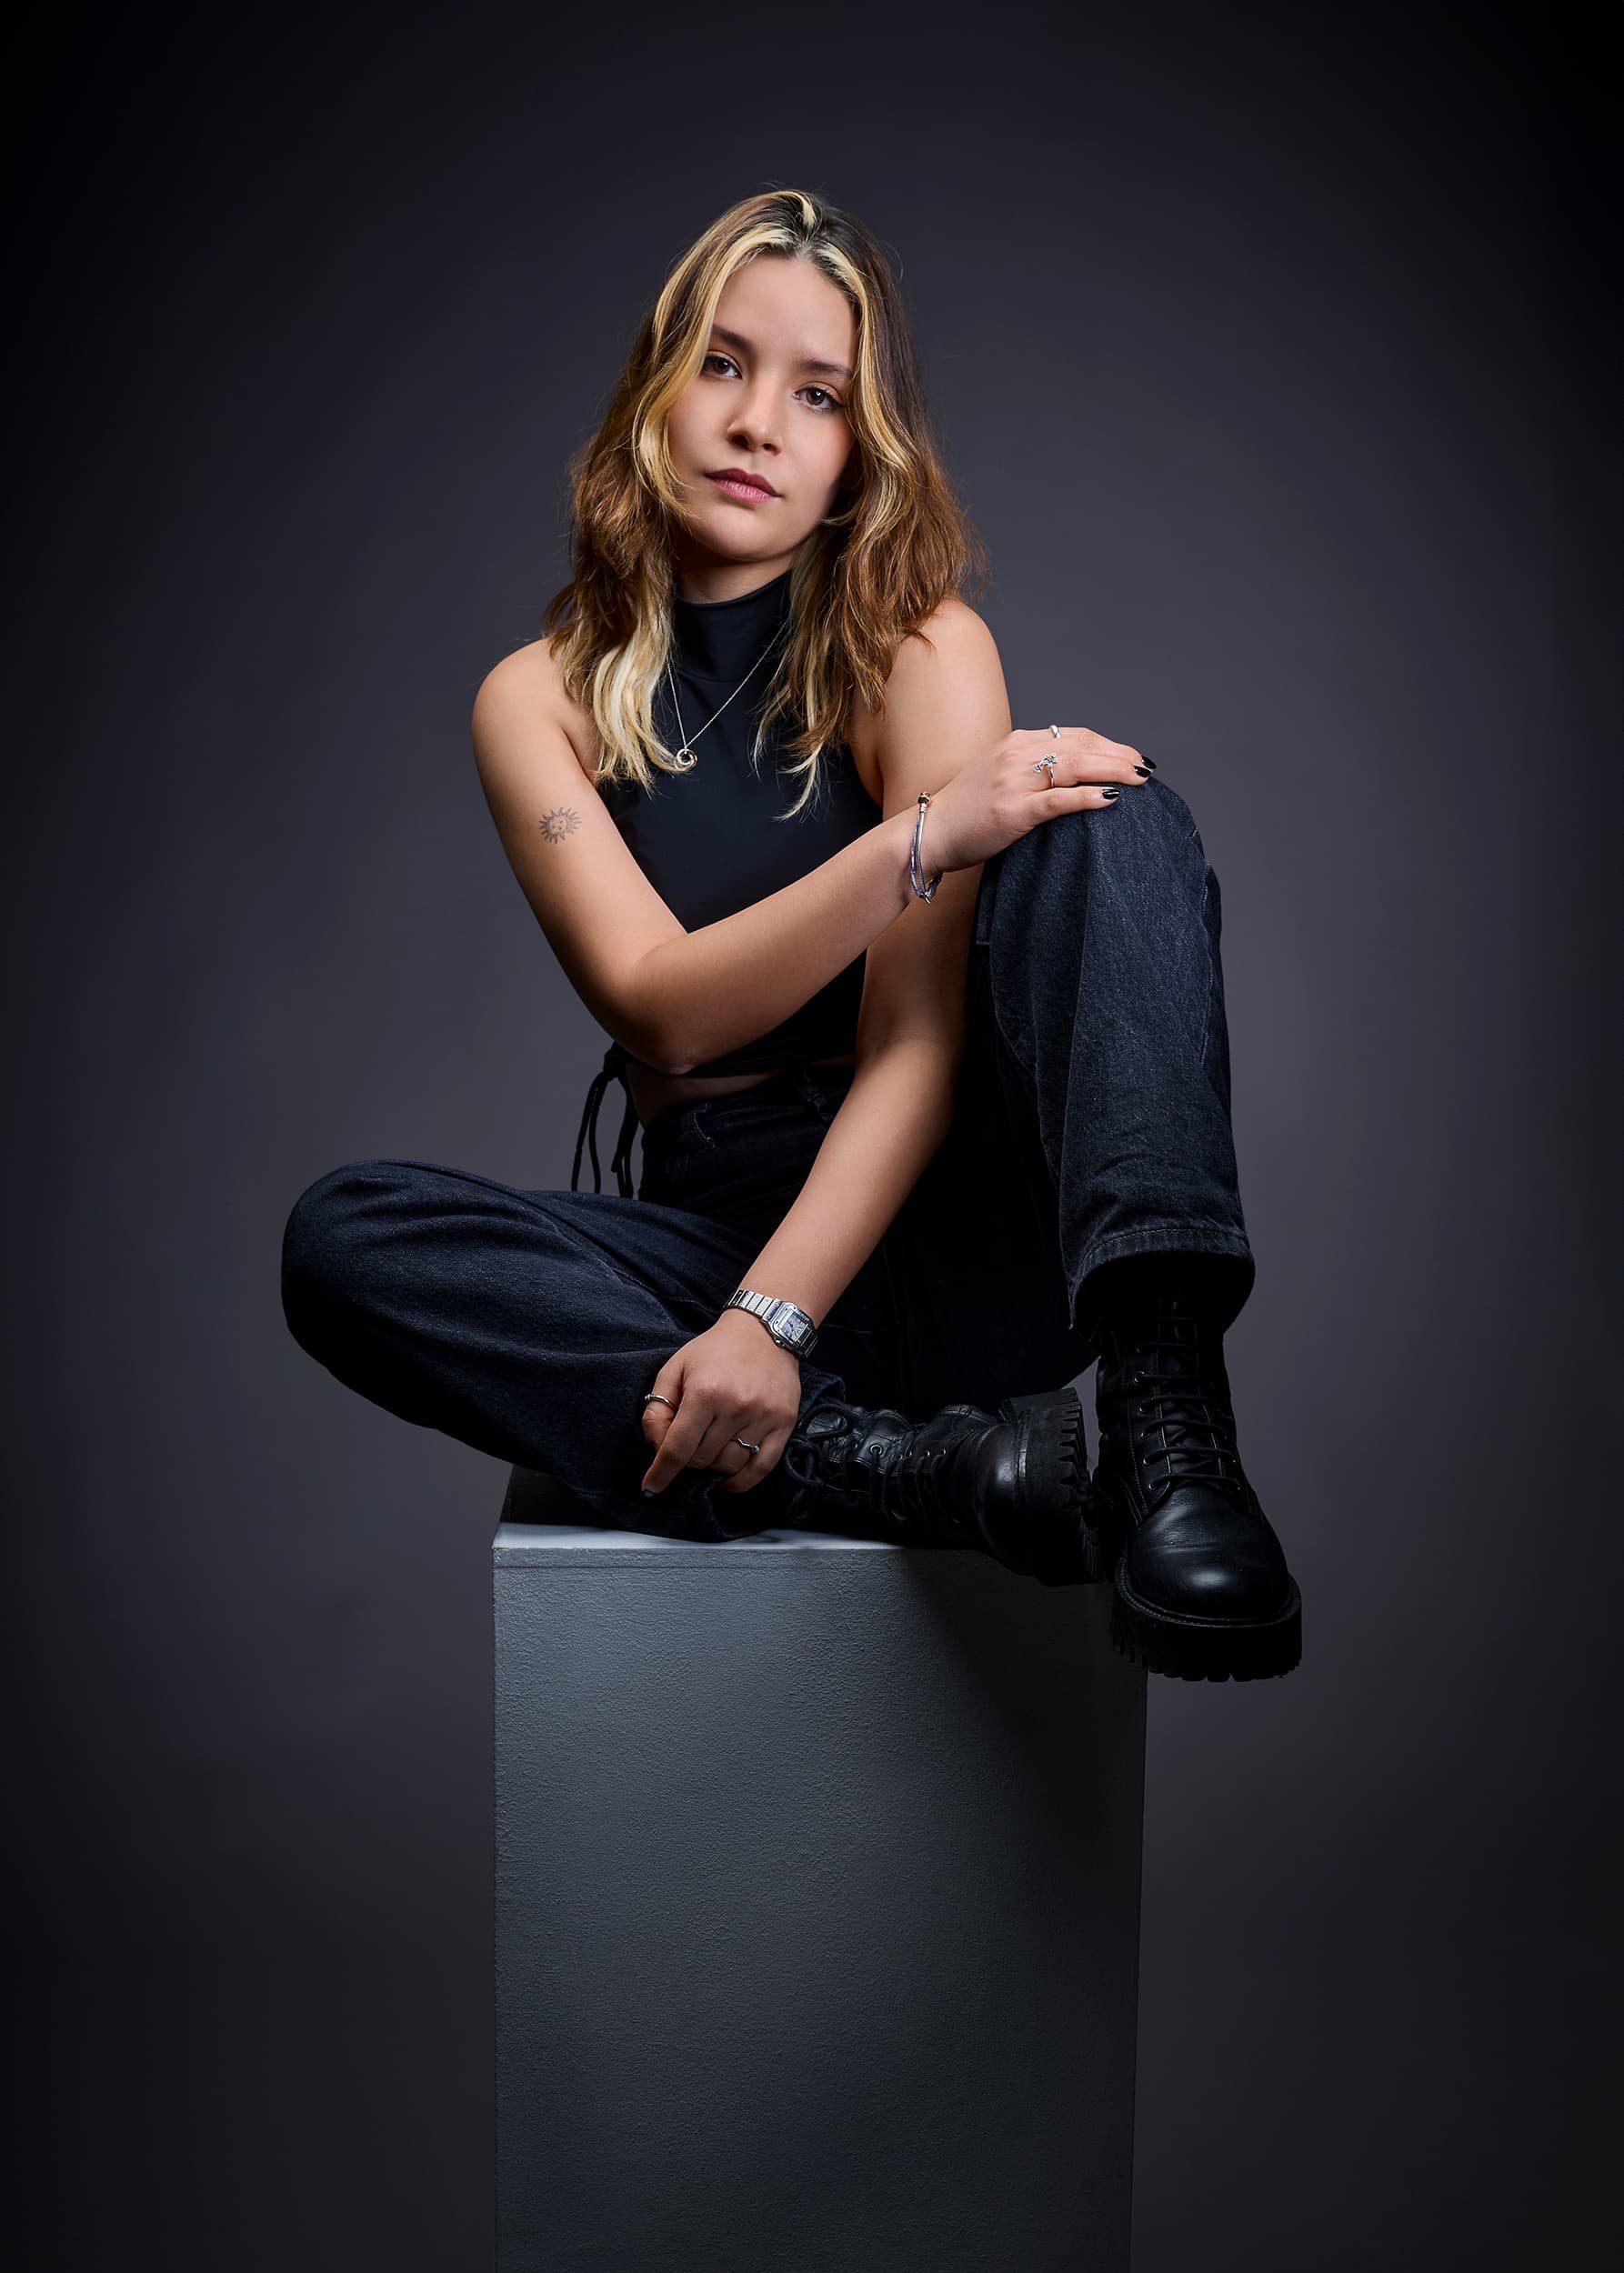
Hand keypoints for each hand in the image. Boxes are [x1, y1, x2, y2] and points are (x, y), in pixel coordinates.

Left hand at [640, 1309, 803, 1497]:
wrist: (764, 1331)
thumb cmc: (714, 1350)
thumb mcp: (675, 1369)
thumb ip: (657, 1407)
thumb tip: (656, 1446)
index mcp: (704, 1393)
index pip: (677, 1448)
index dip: (661, 1473)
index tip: (650, 1487)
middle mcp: (735, 1408)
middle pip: (701, 1459)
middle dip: (687, 1457)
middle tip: (689, 1440)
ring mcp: (763, 1418)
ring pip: (728, 1466)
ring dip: (713, 1465)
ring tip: (710, 1446)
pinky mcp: (784, 1423)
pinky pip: (761, 1468)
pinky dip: (741, 1481)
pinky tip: (728, 1478)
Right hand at [921, 726, 1153, 872]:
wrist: (929, 831)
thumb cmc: (964, 812)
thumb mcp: (997, 776)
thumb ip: (1029, 769)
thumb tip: (1068, 775)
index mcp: (1015, 743)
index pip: (1072, 735)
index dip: (1106, 744)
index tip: (1129, 756)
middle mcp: (1016, 755)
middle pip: (1080, 745)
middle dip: (1118, 755)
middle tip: (1145, 768)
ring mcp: (1014, 781)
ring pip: (1074, 766)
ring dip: (1112, 770)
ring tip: (1138, 780)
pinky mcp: (1013, 810)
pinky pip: (1058, 800)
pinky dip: (1088, 797)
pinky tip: (1111, 799)